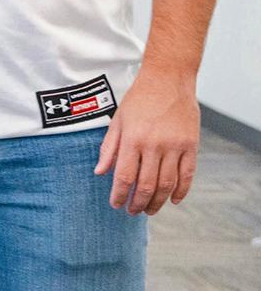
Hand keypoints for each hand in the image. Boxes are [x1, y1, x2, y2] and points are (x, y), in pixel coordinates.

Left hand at [95, 67, 199, 215]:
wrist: (168, 79)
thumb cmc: (139, 98)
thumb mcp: (117, 120)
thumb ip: (109, 147)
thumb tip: (99, 172)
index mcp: (132, 139)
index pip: (124, 176)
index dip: (119, 195)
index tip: (116, 205)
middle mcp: (154, 145)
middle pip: (147, 185)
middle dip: (138, 203)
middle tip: (133, 211)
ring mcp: (175, 146)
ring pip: (168, 184)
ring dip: (158, 201)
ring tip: (150, 210)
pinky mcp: (191, 145)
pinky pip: (187, 174)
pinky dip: (182, 190)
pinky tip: (174, 200)